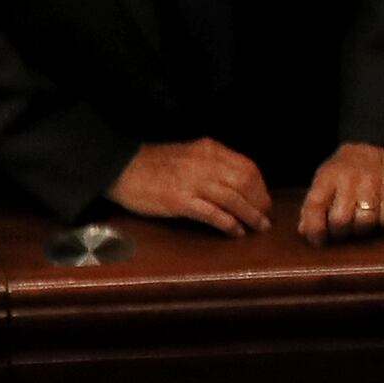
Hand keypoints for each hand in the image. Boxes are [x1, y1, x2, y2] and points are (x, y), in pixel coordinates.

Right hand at [104, 136, 271, 236]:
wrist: (118, 168)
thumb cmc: (150, 164)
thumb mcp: (187, 154)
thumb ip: (210, 162)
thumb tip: (234, 182)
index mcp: (208, 150)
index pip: (248, 167)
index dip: (261, 187)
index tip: (263, 200)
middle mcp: (205, 164)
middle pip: (246, 183)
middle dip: (260, 202)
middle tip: (265, 217)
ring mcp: (192, 183)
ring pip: (234, 199)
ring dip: (251, 215)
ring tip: (258, 227)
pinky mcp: (180, 201)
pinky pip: (213, 214)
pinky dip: (229, 224)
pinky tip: (235, 231)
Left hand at [297, 138, 383, 242]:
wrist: (374, 145)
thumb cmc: (343, 169)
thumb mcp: (323, 180)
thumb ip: (312, 204)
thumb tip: (304, 231)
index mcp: (326, 178)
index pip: (315, 207)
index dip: (314, 229)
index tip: (317, 240)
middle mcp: (348, 180)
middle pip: (341, 219)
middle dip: (339, 233)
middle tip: (341, 233)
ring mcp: (373, 183)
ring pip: (366, 222)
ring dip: (361, 231)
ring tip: (359, 226)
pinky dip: (382, 223)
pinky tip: (377, 218)